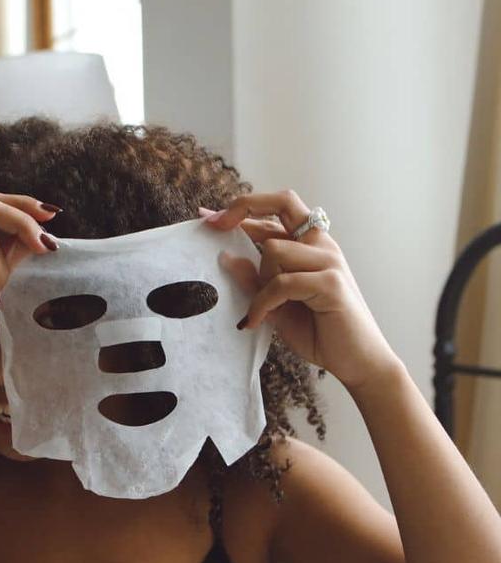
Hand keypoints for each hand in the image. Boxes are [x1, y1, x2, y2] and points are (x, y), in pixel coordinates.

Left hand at [200, 190, 401, 391]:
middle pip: (283, 201)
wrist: (356, 361)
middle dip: (244, 207)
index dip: (240, 208)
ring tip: (260, 309)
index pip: (275, 210)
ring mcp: (329, 260)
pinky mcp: (331, 283)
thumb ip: (254, 280)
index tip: (207, 217)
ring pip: (274, 249)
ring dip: (259, 280)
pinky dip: (263, 303)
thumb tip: (224, 256)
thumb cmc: (319, 331)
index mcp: (310, 244)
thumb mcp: (275, 304)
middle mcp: (321, 244)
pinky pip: (282, 282)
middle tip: (215, 226)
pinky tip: (256, 321)